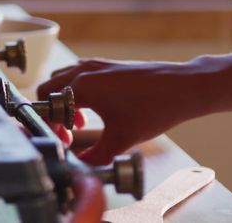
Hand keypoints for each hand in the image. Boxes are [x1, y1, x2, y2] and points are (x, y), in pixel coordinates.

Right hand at [37, 58, 208, 164]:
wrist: (183, 87)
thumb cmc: (154, 109)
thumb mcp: (121, 140)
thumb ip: (94, 157)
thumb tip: (79, 168)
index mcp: (83, 86)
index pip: (48, 103)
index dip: (51, 126)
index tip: (65, 141)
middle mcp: (85, 70)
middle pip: (50, 88)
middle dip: (55, 113)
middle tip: (69, 133)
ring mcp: (97, 65)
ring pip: (64, 79)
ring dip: (65, 101)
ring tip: (82, 122)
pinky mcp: (108, 65)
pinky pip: (80, 75)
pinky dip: (78, 91)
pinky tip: (97, 108)